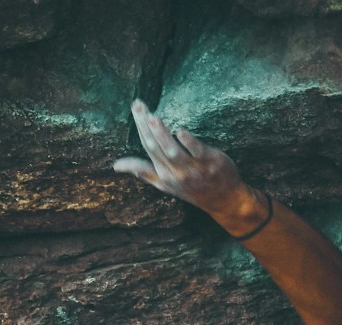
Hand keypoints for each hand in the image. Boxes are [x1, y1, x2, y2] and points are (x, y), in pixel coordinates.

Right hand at [113, 99, 254, 219]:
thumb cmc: (193, 190)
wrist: (224, 201)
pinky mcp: (209, 163)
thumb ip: (143, 171)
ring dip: (161, 134)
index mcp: (163, 174)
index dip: (140, 127)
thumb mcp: (164, 184)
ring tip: (152, 117)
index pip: (148, 147)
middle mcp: (175, 172)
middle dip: (145, 126)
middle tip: (138, 105)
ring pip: (172, 150)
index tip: (135, 108)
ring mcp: (192, 169)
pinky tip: (180, 131)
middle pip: (156, 146)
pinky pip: (197, 152)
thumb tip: (116, 165)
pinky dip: (188, 142)